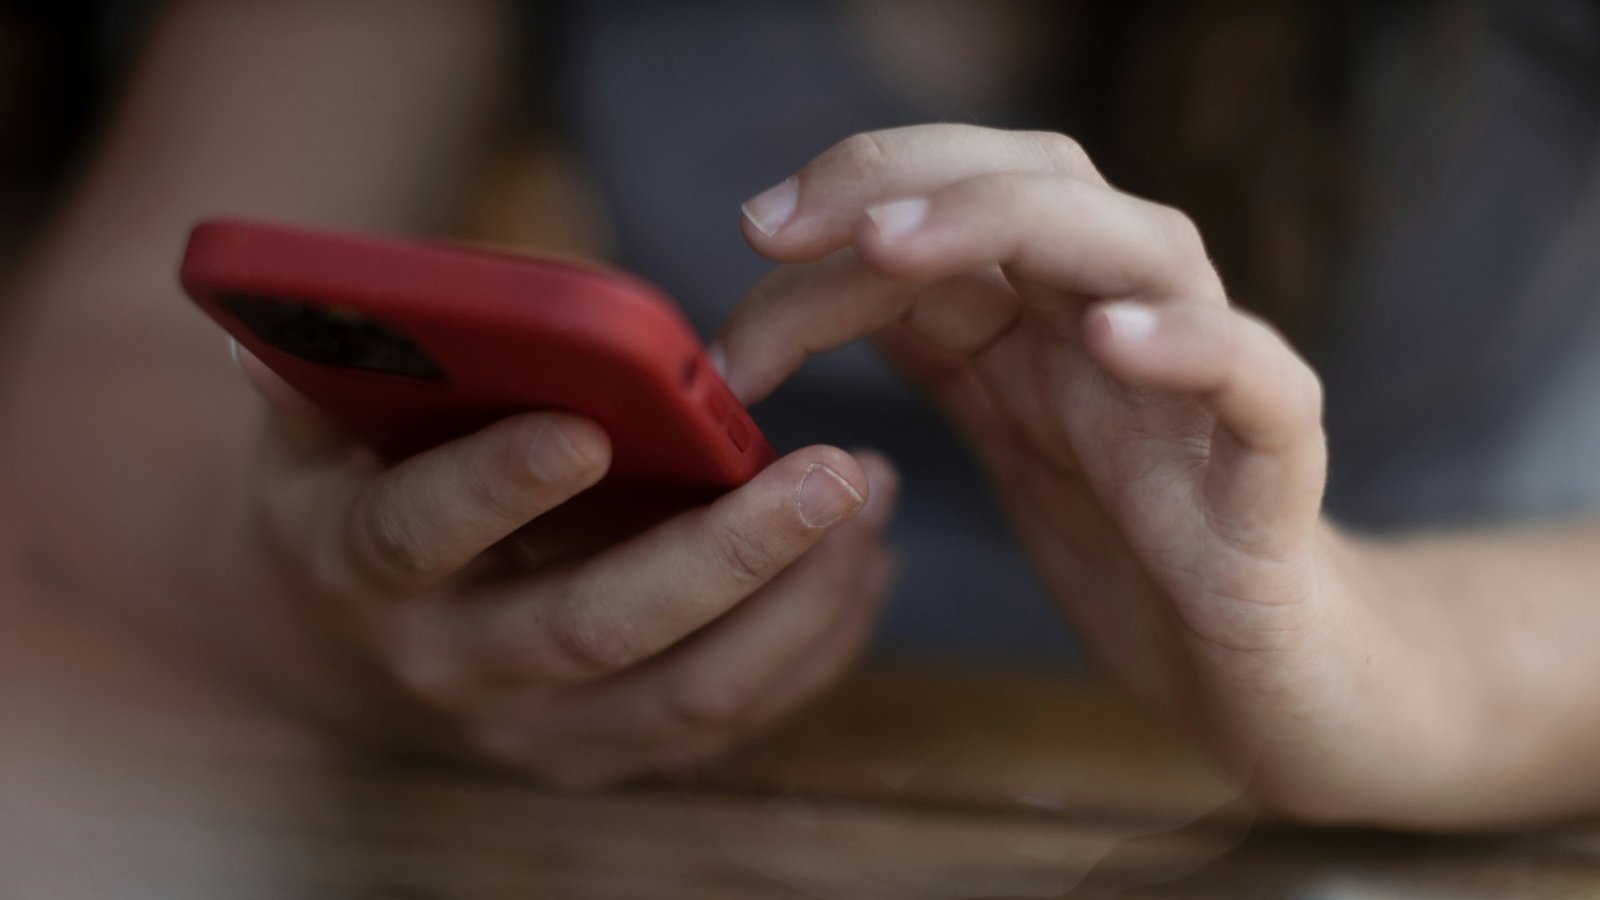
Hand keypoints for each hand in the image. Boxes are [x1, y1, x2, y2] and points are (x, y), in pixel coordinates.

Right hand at [208, 346, 897, 787]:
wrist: (350, 647)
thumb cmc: (357, 491)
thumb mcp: (320, 424)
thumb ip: (332, 363)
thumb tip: (307, 306)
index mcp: (360, 566)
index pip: (419, 532)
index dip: (498, 483)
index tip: (588, 425)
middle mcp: (448, 666)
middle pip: (594, 626)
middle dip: (725, 551)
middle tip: (833, 471)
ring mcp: (533, 730)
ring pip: (688, 692)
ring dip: (797, 600)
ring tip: (871, 499)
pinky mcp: (604, 757)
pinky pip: (728, 718)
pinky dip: (810, 646)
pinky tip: (863, 563)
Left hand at [718, 125, 1405, 820]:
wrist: (1263, 675)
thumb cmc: (1133, 547)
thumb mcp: (1008, 435)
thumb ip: (940, 350)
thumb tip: (810, 283)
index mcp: (1055, 310)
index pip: (954, 202)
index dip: (848, 197)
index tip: (749, 236)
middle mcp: (1128, 317)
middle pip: (1036, 185)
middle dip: (898, 182)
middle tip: (772, 226)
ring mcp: (1206, 383)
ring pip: (1139, 244)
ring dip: (1009, 226)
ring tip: (892, 248)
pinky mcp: (1277, 468)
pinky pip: (1256, 378)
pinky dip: (1192, 345)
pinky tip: (1111, 337)